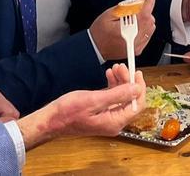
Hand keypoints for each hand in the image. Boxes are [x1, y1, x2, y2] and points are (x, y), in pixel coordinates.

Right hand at [17, 64, 146, 147]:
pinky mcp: (100, 113)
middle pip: (130, 100)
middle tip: (122, 67)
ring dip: (120, 82)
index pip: (137, 105)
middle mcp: (113, 122)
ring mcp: (107, 117)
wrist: (50, 120)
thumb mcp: (94, 100)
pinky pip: (112, 98)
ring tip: (115, 68)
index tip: (136, 74)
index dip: (139, 88)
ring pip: (121, 97)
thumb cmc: (67, 112)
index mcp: (114, 122)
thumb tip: (136, 89)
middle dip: (128, 82)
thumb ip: (118, 95)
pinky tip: (109, 76)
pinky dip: (113, 86)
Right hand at [89, 0, 156, 58]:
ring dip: (145, 20)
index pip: (144, 13)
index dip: (149, 2)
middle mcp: (133, 39)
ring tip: (132, 20)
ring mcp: (136, 46)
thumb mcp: (109, 14)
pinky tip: (134, 27)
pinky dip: (144, 29)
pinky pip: (148, 36)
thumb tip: (139, 0)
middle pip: (149, 20)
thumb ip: (126, 6)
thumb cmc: (99, 33)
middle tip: (135, 9)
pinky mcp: (138, 49)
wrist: (95, 48)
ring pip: (150, 28)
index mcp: (126, 29)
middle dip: (145, 12)